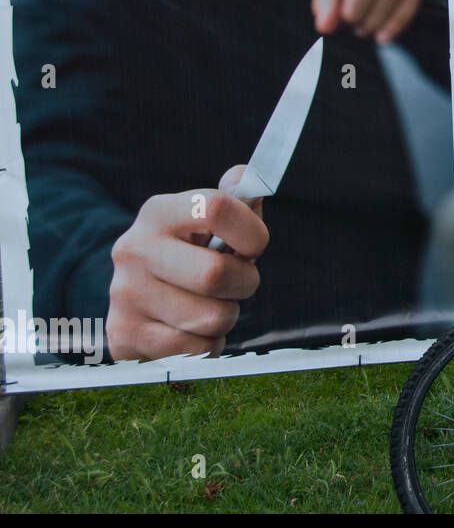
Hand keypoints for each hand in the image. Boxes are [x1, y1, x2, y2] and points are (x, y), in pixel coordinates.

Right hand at [106, 165, 268, 362]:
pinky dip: (209, 344)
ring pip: (212, 318)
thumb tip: (247, 177)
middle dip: (244, 283)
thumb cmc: (188, 254)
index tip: (254, 246)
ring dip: (225, 317)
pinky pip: (197, 349)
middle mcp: (134, 249)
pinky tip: (191, 329)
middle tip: (237, 282)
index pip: (216, 208)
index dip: (252, 232)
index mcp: (158, 213)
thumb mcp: (206, 223)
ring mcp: (125, 295)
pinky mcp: (125, 336)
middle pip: (215, 274)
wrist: (137, 296)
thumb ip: (234, 200)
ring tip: (208, 305)